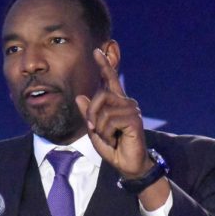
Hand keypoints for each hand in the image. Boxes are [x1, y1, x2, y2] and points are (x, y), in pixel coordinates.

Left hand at [75, 48, 151, 178]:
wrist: (128, 165)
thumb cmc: (113, 147)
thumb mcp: (96, 130)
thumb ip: (89, 115)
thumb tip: (80, 97)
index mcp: (117, 102)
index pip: (110, 80)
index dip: (104, 65)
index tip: (97, 51)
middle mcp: (126, 102)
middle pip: (101, 95)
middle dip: (92, 113)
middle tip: (94, 129)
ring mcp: (131, 109)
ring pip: (104, 109)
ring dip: (100, 127)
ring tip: (108, 137)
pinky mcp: (134, 119)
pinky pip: (110, 119)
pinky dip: (106, 132)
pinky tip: (114, 139)